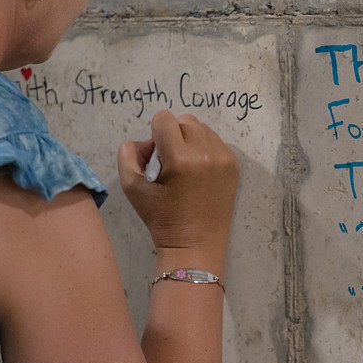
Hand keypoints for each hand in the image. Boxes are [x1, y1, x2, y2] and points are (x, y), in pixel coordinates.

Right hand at [118, 110, 238, 254]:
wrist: (195, 244)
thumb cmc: (162, 218)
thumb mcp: (131, 188)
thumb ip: (128, 155)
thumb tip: (145, 141)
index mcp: (180, 158)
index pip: (164, 119)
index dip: (155, 135)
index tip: (157, 158)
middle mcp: (206, 153)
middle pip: (184, 121)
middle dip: (173, 137)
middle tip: (170, 164)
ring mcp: (224, 158)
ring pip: (202, 128)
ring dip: (190, 141)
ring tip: (186, 168)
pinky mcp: (234, 164)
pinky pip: (215, 141)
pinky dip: (205, 150)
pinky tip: (199, 173)